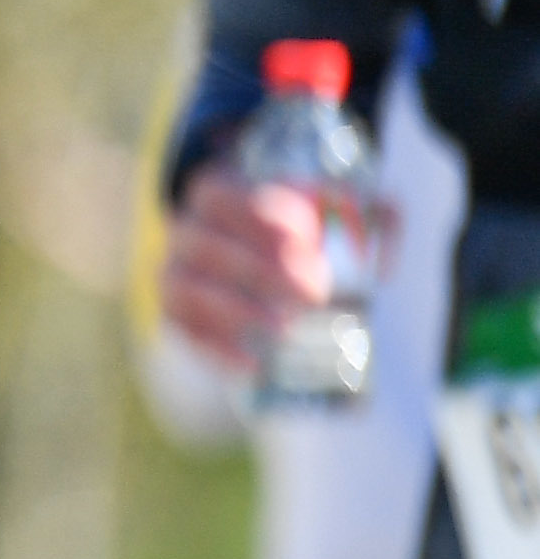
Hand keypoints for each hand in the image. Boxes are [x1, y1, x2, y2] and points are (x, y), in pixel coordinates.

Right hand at [165, 164, 343, 368]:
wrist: (246, 253)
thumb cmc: (294, 228)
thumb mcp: (324, 207)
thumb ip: (355, 213)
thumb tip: (384, 243)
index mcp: (214, 195)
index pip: (219, 196)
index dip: (256, 214)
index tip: (306, 236)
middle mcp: (185, 232)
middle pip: (206, 245)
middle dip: (259, 269)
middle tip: (314, 291)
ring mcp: (175, 274)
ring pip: (186, 290)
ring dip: (235, 311)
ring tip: (284, 330)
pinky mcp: (176, 314)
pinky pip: (184, 332)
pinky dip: (216, 349)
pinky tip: (254, 363)